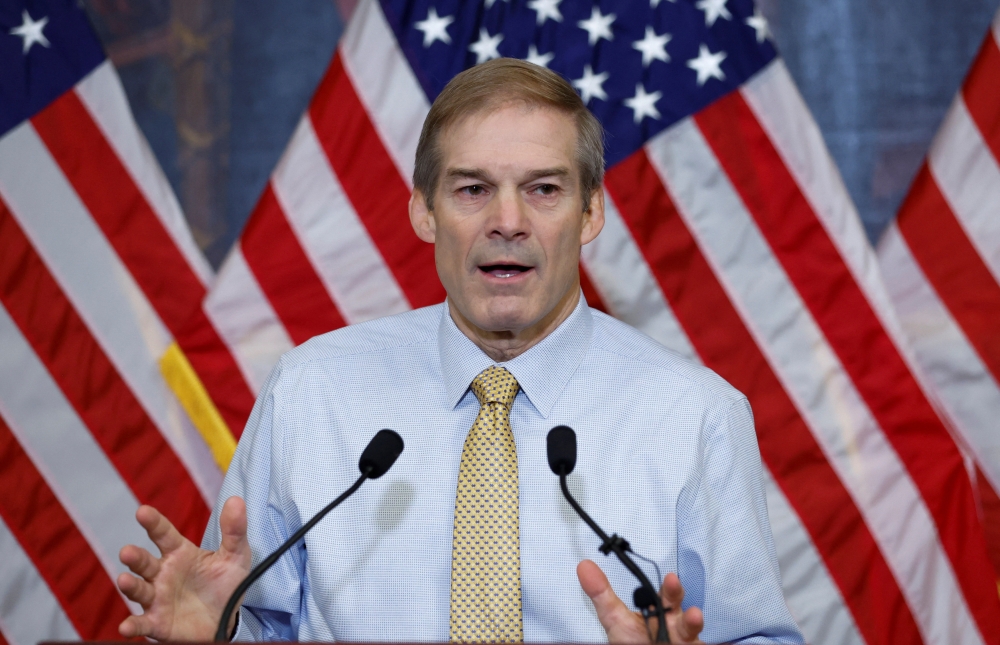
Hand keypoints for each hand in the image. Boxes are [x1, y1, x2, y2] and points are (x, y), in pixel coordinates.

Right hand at [117, 497, 251, 640]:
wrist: (228, 618)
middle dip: (134, 557)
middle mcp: (163, 574)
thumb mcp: (235, 555)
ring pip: (139, 590)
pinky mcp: (158, 622)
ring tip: (124, 580)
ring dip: (130, 586)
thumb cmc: (226, 583)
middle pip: (144, 562)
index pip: (163, 533)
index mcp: (179, 553)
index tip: (143, 511)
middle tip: (127, 552)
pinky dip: (132, 625)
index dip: (153, 522)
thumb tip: (236, 500)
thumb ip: (234, 529)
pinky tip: (125, 627)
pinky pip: (142, 623)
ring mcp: (158, 598)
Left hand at [578, 559, 704, 643]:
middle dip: (680, 600)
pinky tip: (690, 629)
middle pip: (681, 608)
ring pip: (690, 629)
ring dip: (692, 622)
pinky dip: (693, 641)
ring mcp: (683, 638)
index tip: (671, 577)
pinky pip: (695, 643)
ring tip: (693, 616)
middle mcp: (673, 623)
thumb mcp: (615, 619)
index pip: (667, 595)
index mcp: (658, 611)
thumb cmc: (633, 640)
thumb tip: (584, 565)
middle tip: (678, 588)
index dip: (671, 587)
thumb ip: (602, 594)